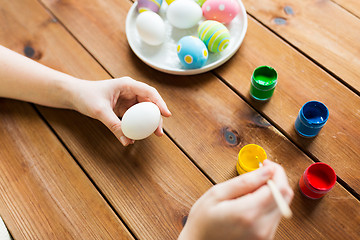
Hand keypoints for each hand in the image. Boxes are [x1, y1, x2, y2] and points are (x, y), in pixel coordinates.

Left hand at [68, 77, 170, 145]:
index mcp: (127, 84)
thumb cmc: (85, 96)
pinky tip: (137, 135)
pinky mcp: (123, 108)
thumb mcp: (99, 111)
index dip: (160, 103)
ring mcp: (128, 99)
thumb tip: (127, 140)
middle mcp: (130, 91)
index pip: (149, 92)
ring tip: (153, 135)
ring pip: (144, 111)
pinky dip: (138, 125)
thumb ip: (113, 125)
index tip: (167, 114)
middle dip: (156, 117)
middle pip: (150, 103)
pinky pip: (135, 117)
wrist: (74, 95)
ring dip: (149, 122)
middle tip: (159, 132)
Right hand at [178, 160, 293, 239]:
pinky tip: (252, 202)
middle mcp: (262, 227)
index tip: (266, 164)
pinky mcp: (266, 239)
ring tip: (252, 189)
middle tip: (261, 172)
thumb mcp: (217, 194)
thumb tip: (267, 170)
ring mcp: (265, 236)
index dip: (276, 171)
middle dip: (277, 179)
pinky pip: (275, 215)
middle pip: (285, 196)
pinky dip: (268, 204)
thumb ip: (245, 182)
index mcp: (248, 213)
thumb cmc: (203, 220)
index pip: (279, 187)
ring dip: (272, 192)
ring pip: (282, 205)